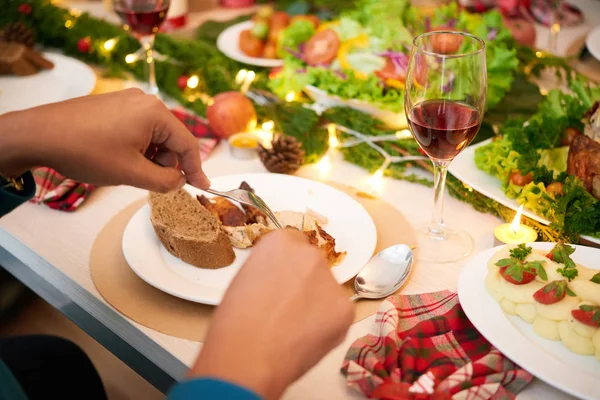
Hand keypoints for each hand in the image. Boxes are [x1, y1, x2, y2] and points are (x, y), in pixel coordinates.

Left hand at [0, 89, 209, 191]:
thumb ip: (164, 180)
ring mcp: (127, 100)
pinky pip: (137, 128)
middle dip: (166, 163)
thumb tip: (180, 181)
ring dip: (149, 156)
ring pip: (153, 135)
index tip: (203, 187)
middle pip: (170, 139)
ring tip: (128, 169)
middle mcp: (145, 101)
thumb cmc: (87, 152)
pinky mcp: (113, 104)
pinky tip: (119, 157)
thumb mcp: (132, 173)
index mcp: (156, 113)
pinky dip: (136, 146)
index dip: (197, 169)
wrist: (40, 134)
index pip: (187, 145)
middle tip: (152, 182)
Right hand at [189, 229, 354, 399]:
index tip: (280, 285)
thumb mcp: (245, 279)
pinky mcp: (346, 308)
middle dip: (304, 284)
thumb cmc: (234, 321)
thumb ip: (269, 271)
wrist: (248, 354)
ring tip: (294, 329)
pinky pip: (338, 315)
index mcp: (281, 241)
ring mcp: (331, 280)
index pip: (293, 246)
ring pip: (327, 291)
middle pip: (312, 266)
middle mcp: (310, 254)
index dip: (286, 269)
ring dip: (316, 305)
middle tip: (287, 309)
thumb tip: (280, 283)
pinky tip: (305, 338)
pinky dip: (326, 327)